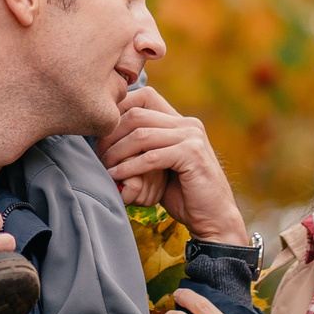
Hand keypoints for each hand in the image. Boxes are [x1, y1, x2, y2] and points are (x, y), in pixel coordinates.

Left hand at [98, 86, 247, 243]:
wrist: (214, 218)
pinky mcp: (192, 155)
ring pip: (141, 135)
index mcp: (181, 121)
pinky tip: (116, 176)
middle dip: (112, 134)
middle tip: (98, 154)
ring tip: (104, 166)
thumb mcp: (162, 164)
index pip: (145, 95)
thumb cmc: (183, 194)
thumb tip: (108, 137)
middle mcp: (188, 124)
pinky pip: (151, 157)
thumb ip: (145, 147)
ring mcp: (192, 137)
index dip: (119, 109)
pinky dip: (129, 167)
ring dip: (116, 152)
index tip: (101, 133)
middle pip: (137, 114)